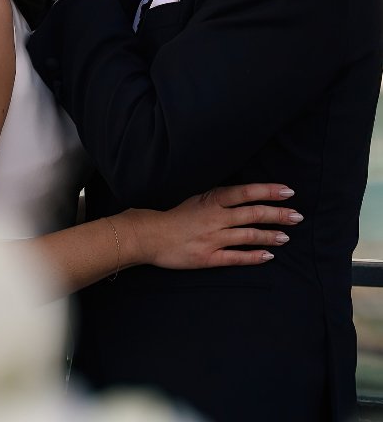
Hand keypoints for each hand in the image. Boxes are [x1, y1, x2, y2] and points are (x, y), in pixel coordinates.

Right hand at [123, 183, 302, 268]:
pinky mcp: (209, 258)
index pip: (246, 192)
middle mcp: (216, 218)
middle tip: (297, 215)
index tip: (288, 191)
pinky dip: (254, 256)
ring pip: (249, 235)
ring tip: (287, 236)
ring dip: (271, 235)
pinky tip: (268, 255)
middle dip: (278, 214)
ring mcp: (214, 239)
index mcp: (213, 200)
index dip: (269, 191)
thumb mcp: (198, 198)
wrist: (152, 236)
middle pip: (253, 213)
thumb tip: (244, 195)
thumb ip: (219, 198)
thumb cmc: (176, 216)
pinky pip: (236, 257)